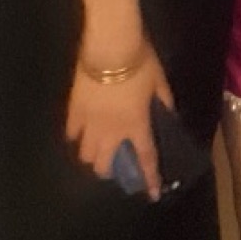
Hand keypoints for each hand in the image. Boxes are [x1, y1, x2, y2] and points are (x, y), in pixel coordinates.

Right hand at [65, 41, 173, 199]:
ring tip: (97, 148)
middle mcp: (111, 130)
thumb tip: (169, 115)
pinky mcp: (74, 110)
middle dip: (110, 169)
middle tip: (116, 161)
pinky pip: (71, 132)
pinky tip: (80, 132)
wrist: (110, 45)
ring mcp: (89, 122)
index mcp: (136, 124)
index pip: (145, 157)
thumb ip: (164, 101)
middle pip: (104, 164)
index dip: (149, 177)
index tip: (152, 194)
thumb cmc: (140, 61)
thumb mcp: (159, 81)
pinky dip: (76, 136)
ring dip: (92, 155)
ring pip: (84, 154)